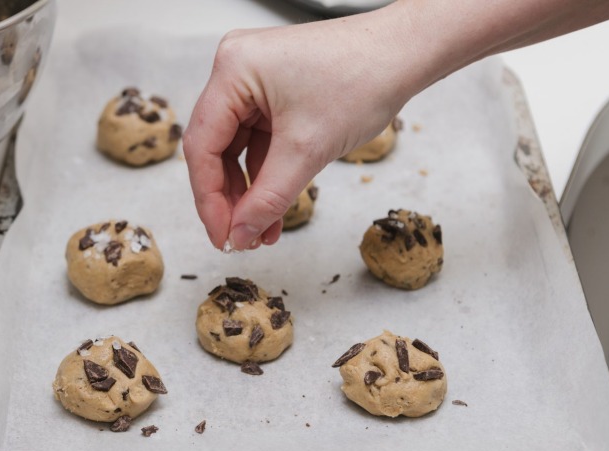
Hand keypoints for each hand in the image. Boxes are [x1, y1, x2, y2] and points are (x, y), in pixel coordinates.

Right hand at [183, 8, 419, 250]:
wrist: (406, 54)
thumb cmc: (365, 77)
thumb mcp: (308, 150)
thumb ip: (268, 198)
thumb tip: (239, 233)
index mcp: (233, 70)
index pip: (202, 146)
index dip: (208, 198)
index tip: (222, 235)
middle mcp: (235, 69)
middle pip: (215, 148)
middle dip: (229, 198)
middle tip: (239, 238)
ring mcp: (253, 80)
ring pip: (236, 149)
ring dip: (249, 192)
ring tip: (260, 230)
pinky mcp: (272, 92)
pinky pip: (257, 141)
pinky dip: (265, 175)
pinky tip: (273, 208)